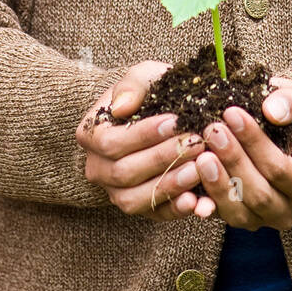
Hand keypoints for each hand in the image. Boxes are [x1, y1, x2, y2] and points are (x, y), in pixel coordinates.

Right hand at [76, 61, 207, 220]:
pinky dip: (178, 210)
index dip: (142, 135)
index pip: (110, 142)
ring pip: (135, 199)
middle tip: (195, 143)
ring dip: (169, 186)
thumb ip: (133, 85)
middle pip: (124, 172)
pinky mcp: (142, 207)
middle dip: (162, 158)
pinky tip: (201, 201)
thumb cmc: (150, 91)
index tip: (174, 121)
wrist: (163, 111)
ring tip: (198, 169)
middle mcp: (97, 169)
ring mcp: (117, 192)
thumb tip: (123, 106)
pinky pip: (156, 215)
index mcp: (90, 136)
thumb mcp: (144, 76)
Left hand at [172, 76, 291, 229]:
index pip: (281, 169)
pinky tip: (188, 185)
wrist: (271, 126)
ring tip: (200, 154)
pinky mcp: (235, 218)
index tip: (231, 112)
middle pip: (259, 194)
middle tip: (212, 130)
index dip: (255, 143)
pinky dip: (202, 202)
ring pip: (238, 211)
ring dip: (217, 183)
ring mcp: (261, 219)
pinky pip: (217, 216)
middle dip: (233, 161)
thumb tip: (272, 111)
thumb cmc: (287, 111)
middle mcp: (288, 210)